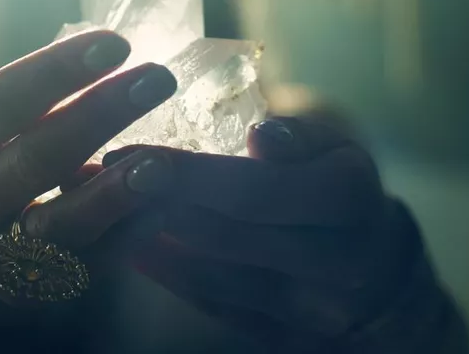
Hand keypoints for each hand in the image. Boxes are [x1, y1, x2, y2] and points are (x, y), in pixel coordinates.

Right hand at [0, 2, 178, 302]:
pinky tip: (163, 198)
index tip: (115, 44)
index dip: (55, 75)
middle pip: (33, 164)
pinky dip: (126, 235)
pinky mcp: (32, 288)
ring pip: (58, 231)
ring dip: (114, 196)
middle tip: (159, 78)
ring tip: (166, 162)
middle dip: (99, 118)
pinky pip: (85, 267)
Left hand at [104, 118, 419, 350]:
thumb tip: (262, 135)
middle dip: (151, 205)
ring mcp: (306, 308)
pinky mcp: (281, 334)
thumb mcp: (338, 150)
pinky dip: (165, 273)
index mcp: (349, 202)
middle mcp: (333, 263)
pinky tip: (125, 245)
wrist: (377, 274)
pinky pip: (212, 304)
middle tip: (91, 178)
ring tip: (93, 207)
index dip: (188, 175)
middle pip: (225, 236)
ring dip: (145, 240)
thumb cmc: (340, 188)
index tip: (128, 153)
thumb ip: (302, 135)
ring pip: (211, 277)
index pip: (257, 190)